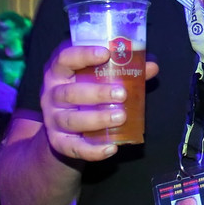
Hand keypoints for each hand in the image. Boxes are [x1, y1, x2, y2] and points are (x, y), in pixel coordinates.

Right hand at [40, 44, 159, 162]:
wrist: (65, 126)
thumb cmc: (86, 89)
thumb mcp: (100, 76)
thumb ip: (125, 70)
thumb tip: (152, 66)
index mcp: (59, 71)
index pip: (64, 58)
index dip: (83, 55)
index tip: (105, 53)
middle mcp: (51, 94)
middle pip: (69, 93)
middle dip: (97, 93)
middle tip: (122, 94)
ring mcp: (52, 119)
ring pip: (71, 120)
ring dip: (97, 119)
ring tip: (121, 116)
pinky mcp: (57, 142)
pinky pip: (72, 148)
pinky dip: (92, 150)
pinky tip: (111, 148)